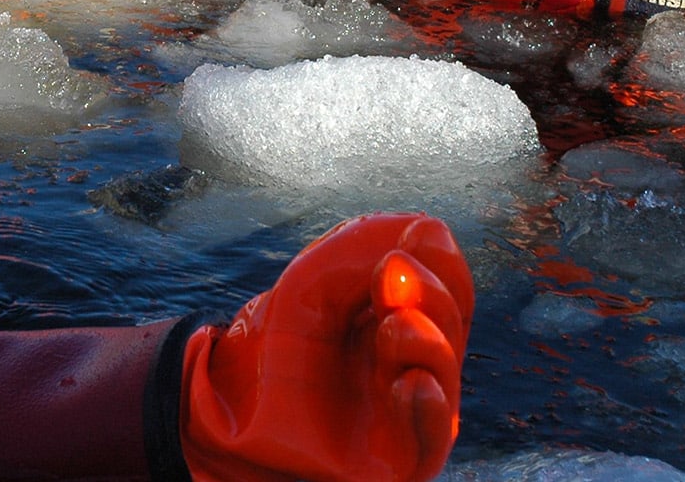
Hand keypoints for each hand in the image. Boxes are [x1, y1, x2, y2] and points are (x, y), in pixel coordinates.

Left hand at [180, 212, 472, 481]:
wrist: (232, 416)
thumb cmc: (277, 346)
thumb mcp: (311, 281)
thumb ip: (359, 247)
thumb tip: (428, 228)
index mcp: (403, 316)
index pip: (447, 283)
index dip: (437, 258)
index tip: (412, 238)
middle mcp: (415, 359)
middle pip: (452, 320)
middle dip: (430, 292)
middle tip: (391, 272)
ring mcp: (412, 408)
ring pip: (444, 370)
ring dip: (426, 340)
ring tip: (394, 326)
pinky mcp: (402, 455)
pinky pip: (433, 436)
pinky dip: (429, 406)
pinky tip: (412, 383)